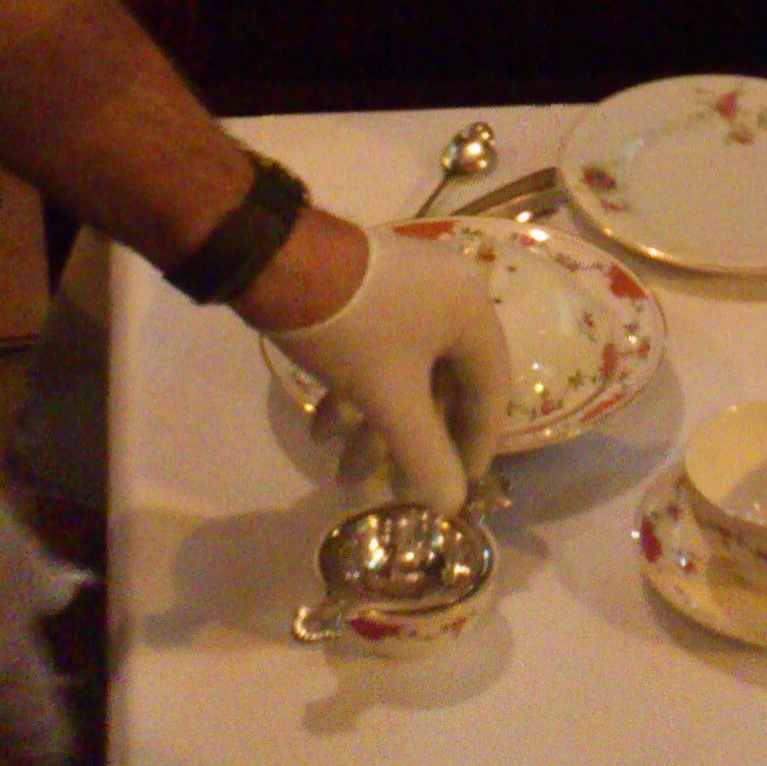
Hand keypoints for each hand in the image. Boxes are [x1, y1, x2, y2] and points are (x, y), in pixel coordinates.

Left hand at [267, 227, 512, 516]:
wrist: (276, 260)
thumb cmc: (351, 328)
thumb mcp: (389, 398)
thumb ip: (426, 454)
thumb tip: (452, 505)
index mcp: (472, 310)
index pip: (490, 390)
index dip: (475, 444)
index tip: (459, 486)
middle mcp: (450, 293)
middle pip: (442, 384)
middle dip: (410, 441)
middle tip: (393, 486)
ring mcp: (408, 287)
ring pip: (404, 371)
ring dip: (374, 424)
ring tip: (341, 473)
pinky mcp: (370, 287)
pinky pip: (381, 348)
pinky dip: (358, 390)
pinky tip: (321, 429)